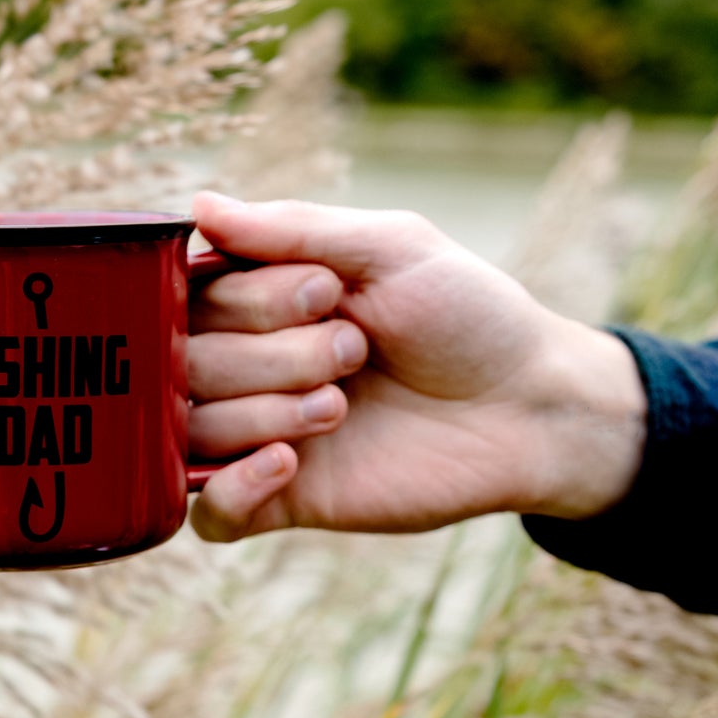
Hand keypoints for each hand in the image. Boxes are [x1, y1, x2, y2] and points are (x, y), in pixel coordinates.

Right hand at [187, 191, 647, 540]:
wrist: (530, 407)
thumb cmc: (467, 314)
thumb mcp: (390, 246)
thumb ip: (292, 228)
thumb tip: (199, 204)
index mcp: (259, 300)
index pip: (189, 298)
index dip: (248, 300)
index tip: (326, 293)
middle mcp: (246, 365)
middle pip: (187, 364)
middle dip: (272, 356)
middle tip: (353, 352)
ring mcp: (258, 434)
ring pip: (192, 431)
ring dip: (264, 413)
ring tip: (338, 407)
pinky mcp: (283, 500)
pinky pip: (210, 514)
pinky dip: (231, 490)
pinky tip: (285, 463)